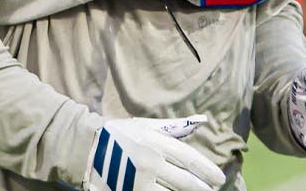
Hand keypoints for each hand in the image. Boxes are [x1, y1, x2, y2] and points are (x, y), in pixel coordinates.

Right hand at [85, 115, 225, 190]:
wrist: (86, 149)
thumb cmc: (120, 134)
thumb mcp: (146, 125)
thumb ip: (174, 127)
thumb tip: (201, 121)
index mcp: (156, 142)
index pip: (189, 159)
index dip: (207, 171)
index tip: (219, 179)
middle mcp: (150, 162)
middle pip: (185, 182)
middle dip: (201, 189)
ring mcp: (138, 181)